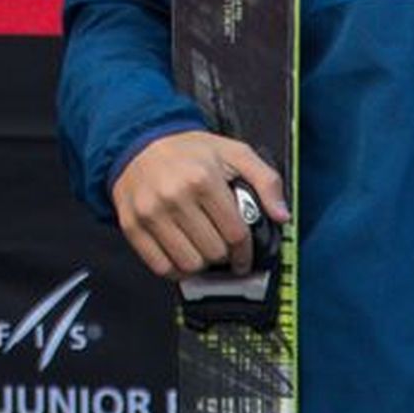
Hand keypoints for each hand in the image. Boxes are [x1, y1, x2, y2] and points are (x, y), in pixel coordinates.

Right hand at [109, 129, 289, 281]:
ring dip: (201, 263)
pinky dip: (175, 270)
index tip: (243, 255)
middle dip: (223, 253)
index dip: (245, 251)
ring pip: (189, 264)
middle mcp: (173, 196)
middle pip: (214, 252)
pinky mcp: (131, 226)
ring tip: (201, 249)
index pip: (235, 234)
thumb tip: (281, 215)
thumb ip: (266, 180)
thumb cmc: (188, 151)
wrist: (137, 143)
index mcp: (202, 179)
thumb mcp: (234, 152)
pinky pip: (160, 267)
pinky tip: (182, 255)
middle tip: (220, 245)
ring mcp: (150, 213)